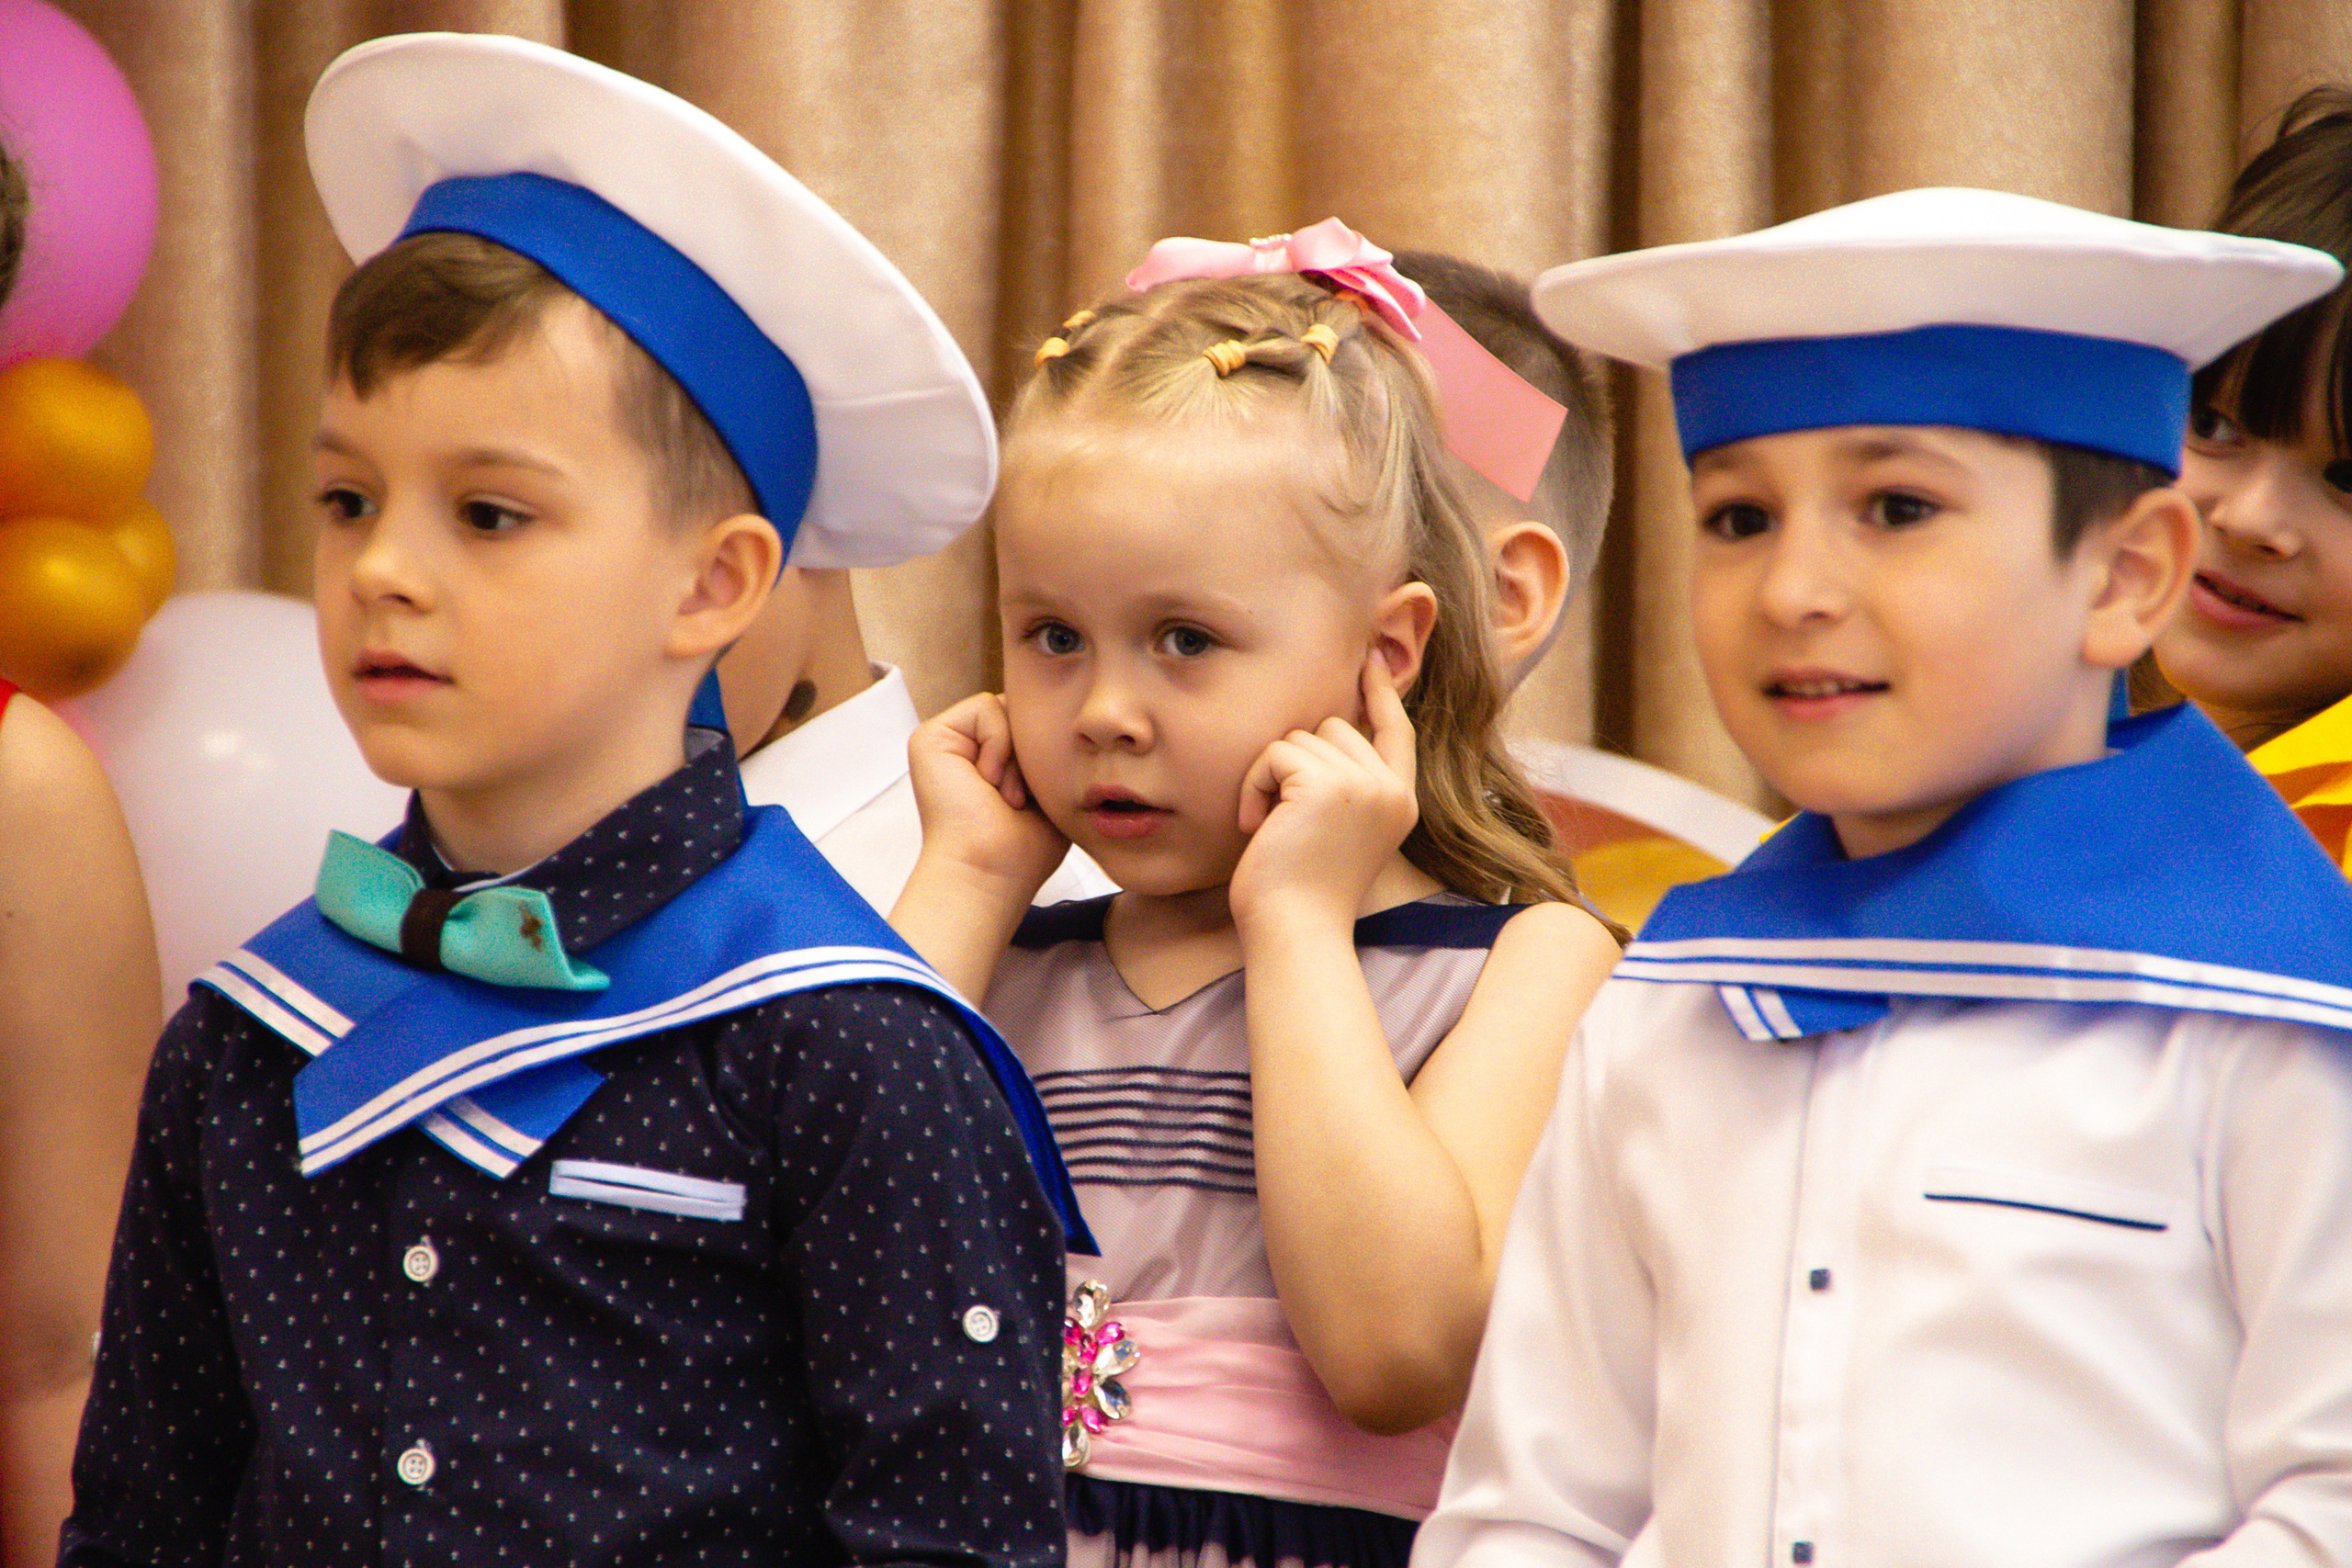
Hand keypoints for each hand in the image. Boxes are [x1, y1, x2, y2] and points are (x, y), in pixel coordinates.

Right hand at [907, 693, 1069, 898]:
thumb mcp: (1050, 789)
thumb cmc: (1024, 845)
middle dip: (1031, 754)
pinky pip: (986, 707)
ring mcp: (946, 742)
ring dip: (1016, 757)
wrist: (990, 869)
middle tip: (1019, 800)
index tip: (1034, 801)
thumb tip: (1060, 717)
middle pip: (1020, 712)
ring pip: (1006, 708)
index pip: (1031, 726)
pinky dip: (999, 746)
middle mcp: (965, 749)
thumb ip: (1050, 749)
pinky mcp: (930, 736)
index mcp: (989, 761)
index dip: (1044, 754)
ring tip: (1005, 797)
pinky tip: (986, 783)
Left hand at [1229, 655, 1418, 931]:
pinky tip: (1257, 826)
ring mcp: (1363, 786)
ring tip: (1270, 828)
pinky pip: (1275, 755)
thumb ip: (1344, 785)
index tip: (1368, 660)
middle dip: (1295, 762)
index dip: (1380, 693)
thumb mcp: (1338, 831)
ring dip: (1269, 778)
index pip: (1395, 731)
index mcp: (1400, 803)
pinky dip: (1254, 786)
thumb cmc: (1302, 892)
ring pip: (1299, 739)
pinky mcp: (1326, 786)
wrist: (1296, 931)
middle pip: (1334, 728)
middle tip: (1281, 817)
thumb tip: (1322, 728)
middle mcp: (1390, 790)